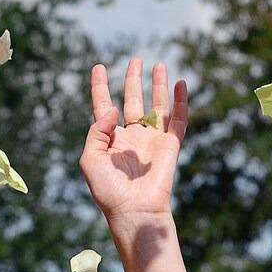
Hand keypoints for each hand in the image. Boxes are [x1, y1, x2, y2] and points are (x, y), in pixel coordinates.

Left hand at [81, 59, 188, 225]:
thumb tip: (115, 109)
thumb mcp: (90, 159)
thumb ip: (97, 131)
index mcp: (110, 141)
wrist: (135, 210)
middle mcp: (132, 138)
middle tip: (135, 60)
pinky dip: (181, 102)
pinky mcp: (170, 146)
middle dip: (133, 80)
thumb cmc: (109, 191)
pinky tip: (181, 84)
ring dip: (158, 85)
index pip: (103, 107)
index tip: (99, 67)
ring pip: (157, 106)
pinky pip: (178, 120)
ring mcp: (152, 141)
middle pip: (133, 100)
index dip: (100, 87)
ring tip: (158, 65)